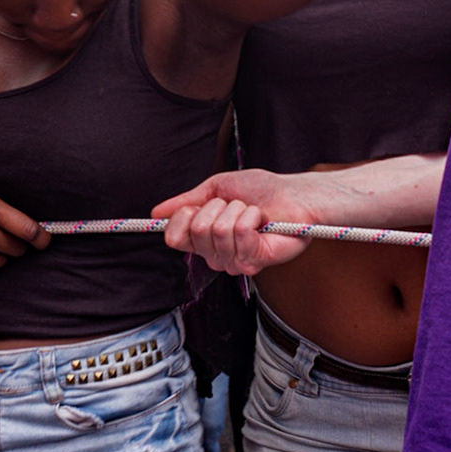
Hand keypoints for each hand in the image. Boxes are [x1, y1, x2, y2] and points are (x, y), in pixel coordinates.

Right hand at [154, 170, 318, 275]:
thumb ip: (185, 201)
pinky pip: (240, 232)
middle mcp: (215, 256)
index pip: (173, 238)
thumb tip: (156, 211)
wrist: (294, 194)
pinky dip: (253, 216)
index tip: (199, 204)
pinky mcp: (254, 261)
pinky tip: (263, 220)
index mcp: (203, 241)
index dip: (182, 216)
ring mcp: (234, 262)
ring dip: (238, 209)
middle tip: (237, 206)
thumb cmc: (261, 191)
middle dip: (218, 206)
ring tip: (253, 212)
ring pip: (219, 229)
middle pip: (196, 231)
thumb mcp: (216, 189)